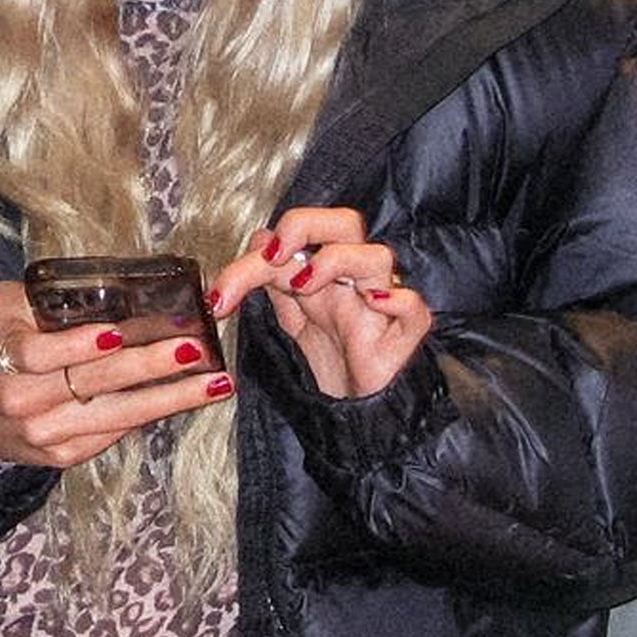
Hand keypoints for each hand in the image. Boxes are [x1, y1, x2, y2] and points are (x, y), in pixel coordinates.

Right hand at [0, 278, 233, 470]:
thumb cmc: (1, 344)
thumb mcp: (5, 308)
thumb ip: (44, 295)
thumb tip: (115, 279)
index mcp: (2, 356)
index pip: (41, 353)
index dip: (79, 345)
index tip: (117, 333)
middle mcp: (21, 401)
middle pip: (91, 383)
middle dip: (147, 365)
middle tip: (192, 349)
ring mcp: (43, 434)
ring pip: (114, 415)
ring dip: (169, 397)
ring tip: (215, 382)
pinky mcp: (63, 455)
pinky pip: (114, 433)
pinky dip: (154, 414)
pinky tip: (189, 397)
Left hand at [205, 207, 431, 401]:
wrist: (361, 413)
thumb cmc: (335, 361)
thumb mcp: (292, 318)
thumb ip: (274, 281)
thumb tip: (256, 243)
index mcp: (326, 273)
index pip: (297, 236)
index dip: (258, 251)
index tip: (221, 292)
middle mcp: (352, 282)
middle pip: (344, 223)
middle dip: (305, 225)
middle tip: (273, 254)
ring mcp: (380, 307)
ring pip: (377, 256)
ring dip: (338, 260)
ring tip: (304, 286)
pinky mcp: (403, 339)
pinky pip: (415, 309)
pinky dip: (398, 300)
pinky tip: (375, 303)